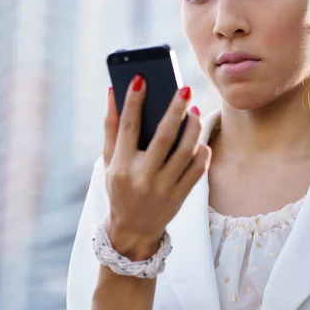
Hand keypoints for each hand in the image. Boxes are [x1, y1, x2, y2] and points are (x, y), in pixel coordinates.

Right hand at [103, 77, 210, 259]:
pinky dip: (201, 151)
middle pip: (164, 137)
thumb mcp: (109, 161)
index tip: (141, 78)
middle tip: (184, 89)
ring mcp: (163, 189)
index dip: (133, 101)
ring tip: (194, 111)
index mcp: (120, 166)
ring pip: (185, 152)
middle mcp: (142, 177)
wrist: (132, 232)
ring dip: (193, 128)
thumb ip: (111, 128)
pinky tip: (199, 139)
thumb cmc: (119, 188)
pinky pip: (197, 169)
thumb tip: (112, 93)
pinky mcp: (180, 197)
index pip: (128, 127)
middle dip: (175, 110)